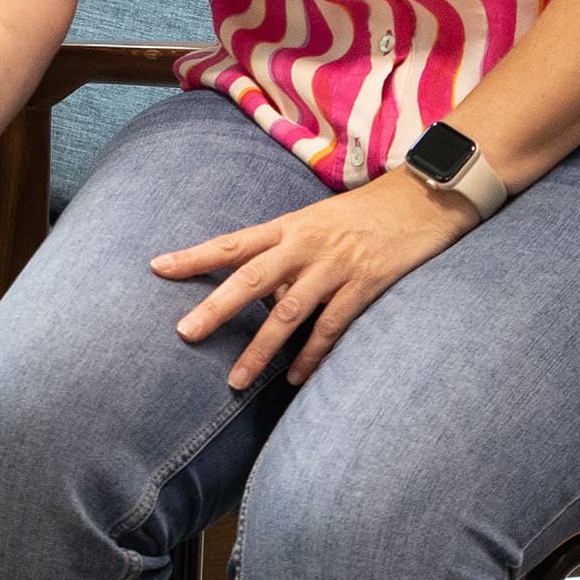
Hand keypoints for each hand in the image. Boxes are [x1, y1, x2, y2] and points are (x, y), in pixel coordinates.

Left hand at [155, 168, 479, 389]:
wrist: (423, 198)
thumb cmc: (365, 213)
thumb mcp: (318, 223)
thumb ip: (288, 256)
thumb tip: (263, 296)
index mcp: (288, 226)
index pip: (232, 243)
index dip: (194, 256)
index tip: (157, 268)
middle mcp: (305, 245)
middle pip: (250, 278)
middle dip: (215, 308)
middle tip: (184, 333)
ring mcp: (335, 266)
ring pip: (288, 312)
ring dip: (260, 350)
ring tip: (237, 381)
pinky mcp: (366, 284)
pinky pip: (332, 327)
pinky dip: (312, 355)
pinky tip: (295, 378)